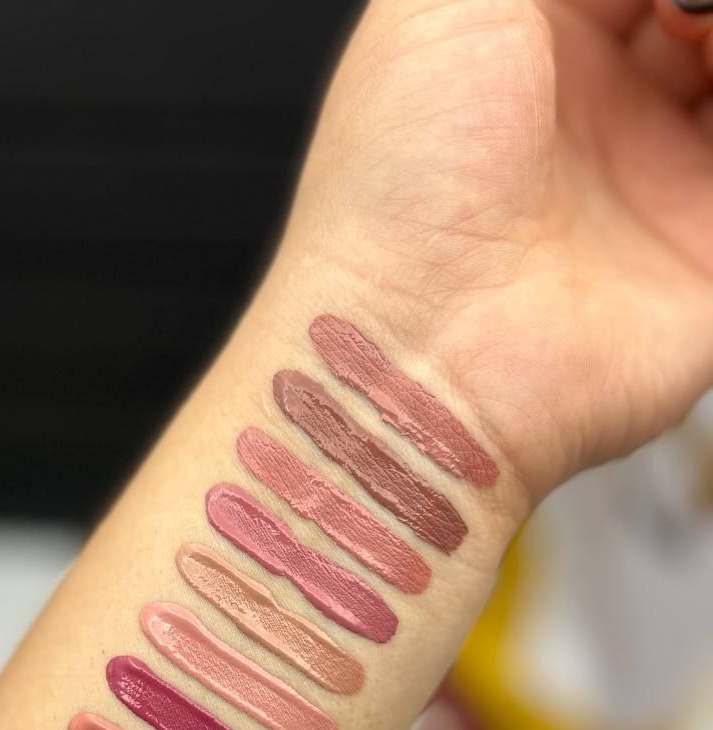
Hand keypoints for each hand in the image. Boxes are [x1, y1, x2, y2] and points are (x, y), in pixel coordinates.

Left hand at [287, 0, 712, 502]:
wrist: (418, 345)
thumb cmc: (398, 187)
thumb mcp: (441, 5)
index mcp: (532, 55)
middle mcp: (601, 122)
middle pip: (703, 26)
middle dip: (706, 5)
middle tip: (684, 15)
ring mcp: (660, 189)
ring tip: (700, 46)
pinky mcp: (711, 261)